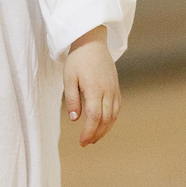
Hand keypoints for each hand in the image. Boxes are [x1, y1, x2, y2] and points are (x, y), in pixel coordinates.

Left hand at [63, 26, 120, 146]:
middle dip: (96, 134)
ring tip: (94, 138)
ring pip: (113, 116)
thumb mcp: (69, 78)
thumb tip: (75, 119)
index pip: (94, 117)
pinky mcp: (116, 88)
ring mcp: (114, 89)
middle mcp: (108, 91)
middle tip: (86, 143)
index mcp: (95, 89)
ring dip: (105, 129)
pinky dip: (111, 119)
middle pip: (105, 119)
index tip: (82, 142)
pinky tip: (103, 124)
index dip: (89, 132)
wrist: (92, 43)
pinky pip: (116, 108)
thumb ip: (72, 99)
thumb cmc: (77, 60)